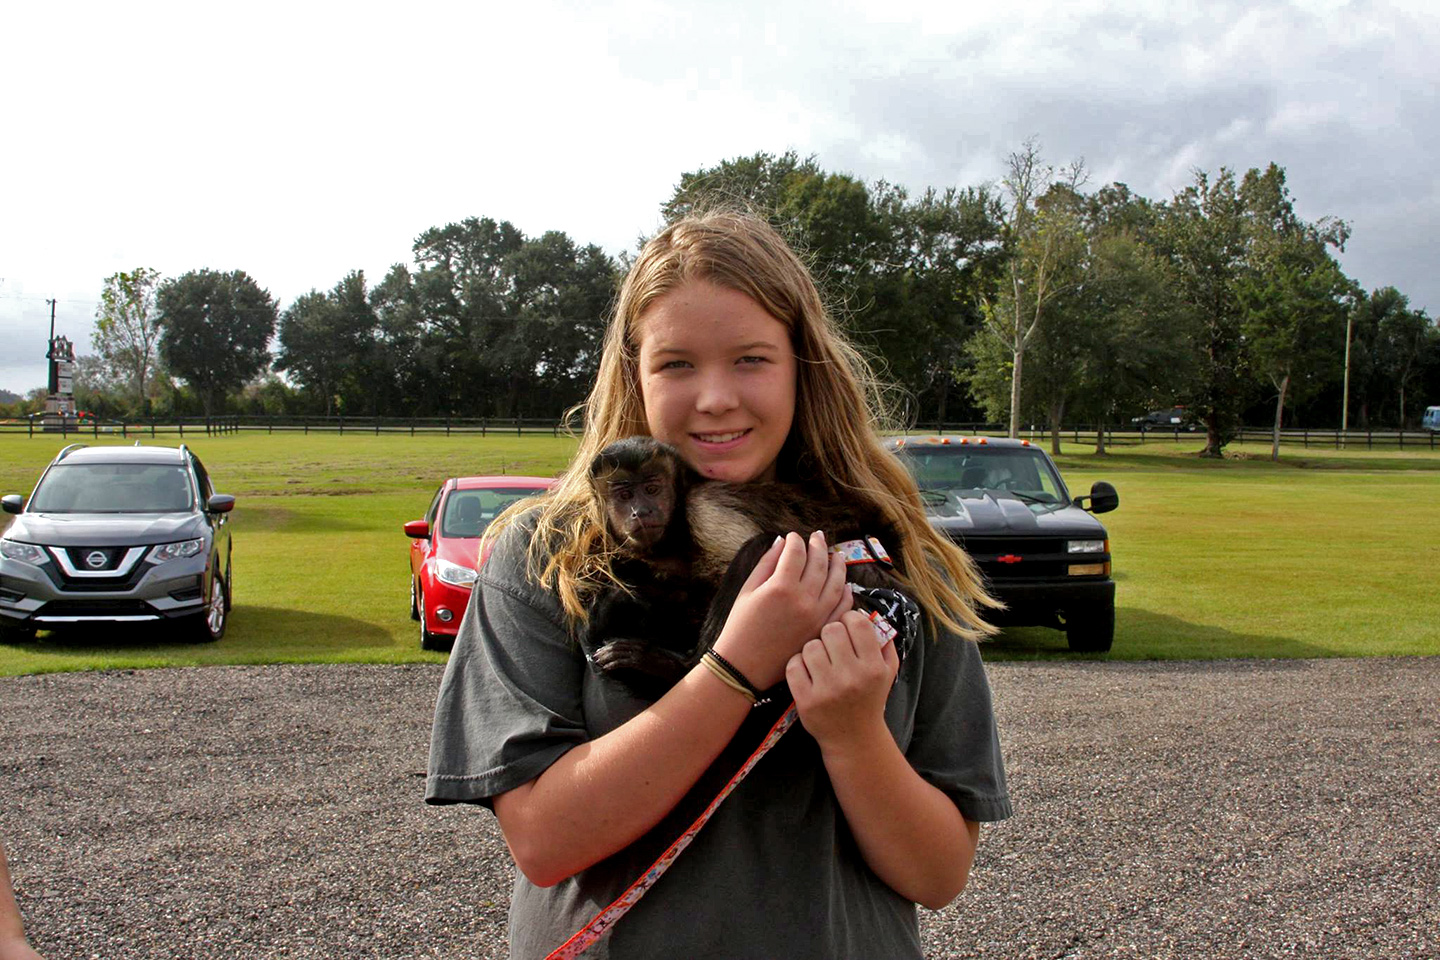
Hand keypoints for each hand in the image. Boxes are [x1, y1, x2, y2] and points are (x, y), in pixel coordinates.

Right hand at [712, 531, 850, 688]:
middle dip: (818, 546)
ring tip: (835, 555)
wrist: (744, 667)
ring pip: (837, 582)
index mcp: (781, 587)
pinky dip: (845, 592)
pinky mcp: (822, 631)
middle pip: (819, 563)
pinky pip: (842, 607)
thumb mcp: (747, 591)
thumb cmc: (740, 628)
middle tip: (817, 537)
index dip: (796, 540)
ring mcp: (817, 617)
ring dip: (837, 565)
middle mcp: (803, 600)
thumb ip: (766, 563)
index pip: (796, 552)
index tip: (793, 536)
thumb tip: (781, 542)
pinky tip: (843, 583)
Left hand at [786, 609, 899, 748]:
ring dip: (813, 650)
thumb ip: (885, 642)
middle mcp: (852, 677)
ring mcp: (828, 689)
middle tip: (831, 646)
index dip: (849, 620)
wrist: (854, 739)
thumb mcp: (888, 672)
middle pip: (831, 630)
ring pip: (810, 646)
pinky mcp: (807, 700)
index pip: (857, 622)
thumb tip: (871, 615)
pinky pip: (793, 665)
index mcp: (873, 667)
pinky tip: (807, 673)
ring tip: (819, 661)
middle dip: (830, 634)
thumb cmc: (870, 699)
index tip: (847, 629)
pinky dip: (797, 665)